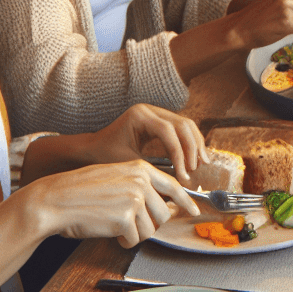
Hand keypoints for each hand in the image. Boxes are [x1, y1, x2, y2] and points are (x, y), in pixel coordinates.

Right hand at [28, 160, 199, 248]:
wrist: (55, 200)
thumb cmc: (81, 193)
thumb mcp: (115, 180)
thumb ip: (141, 189)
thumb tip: (167, 210)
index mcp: (140, 168)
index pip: (173, 186)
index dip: (187, 202)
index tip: (195, 212)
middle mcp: (142, 181)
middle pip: (163, 214)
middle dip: (149, 225)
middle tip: (128, 225)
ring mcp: (135, 198)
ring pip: (150, 229)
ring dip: (133, 234)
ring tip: (114, 226)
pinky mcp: (126, 217)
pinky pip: (133, 240)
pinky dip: (122, 240)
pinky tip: (107, 230)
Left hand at [85, 104, 207, 184]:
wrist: (92, 149)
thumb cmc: (104, 156)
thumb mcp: (127, 163)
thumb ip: (151, 167)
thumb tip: (175, 181)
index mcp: (140, 116)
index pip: (168, 131)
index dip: (180, 152)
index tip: (184, 173)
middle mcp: (151, 110)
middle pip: (182, 124)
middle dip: (192, 147)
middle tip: (196, 167)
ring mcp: (157, 113)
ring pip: (186, 125)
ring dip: (195, 144)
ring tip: (201, 163)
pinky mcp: (160, 121)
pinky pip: (181, 130)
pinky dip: (190, 143)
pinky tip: (194, 157)